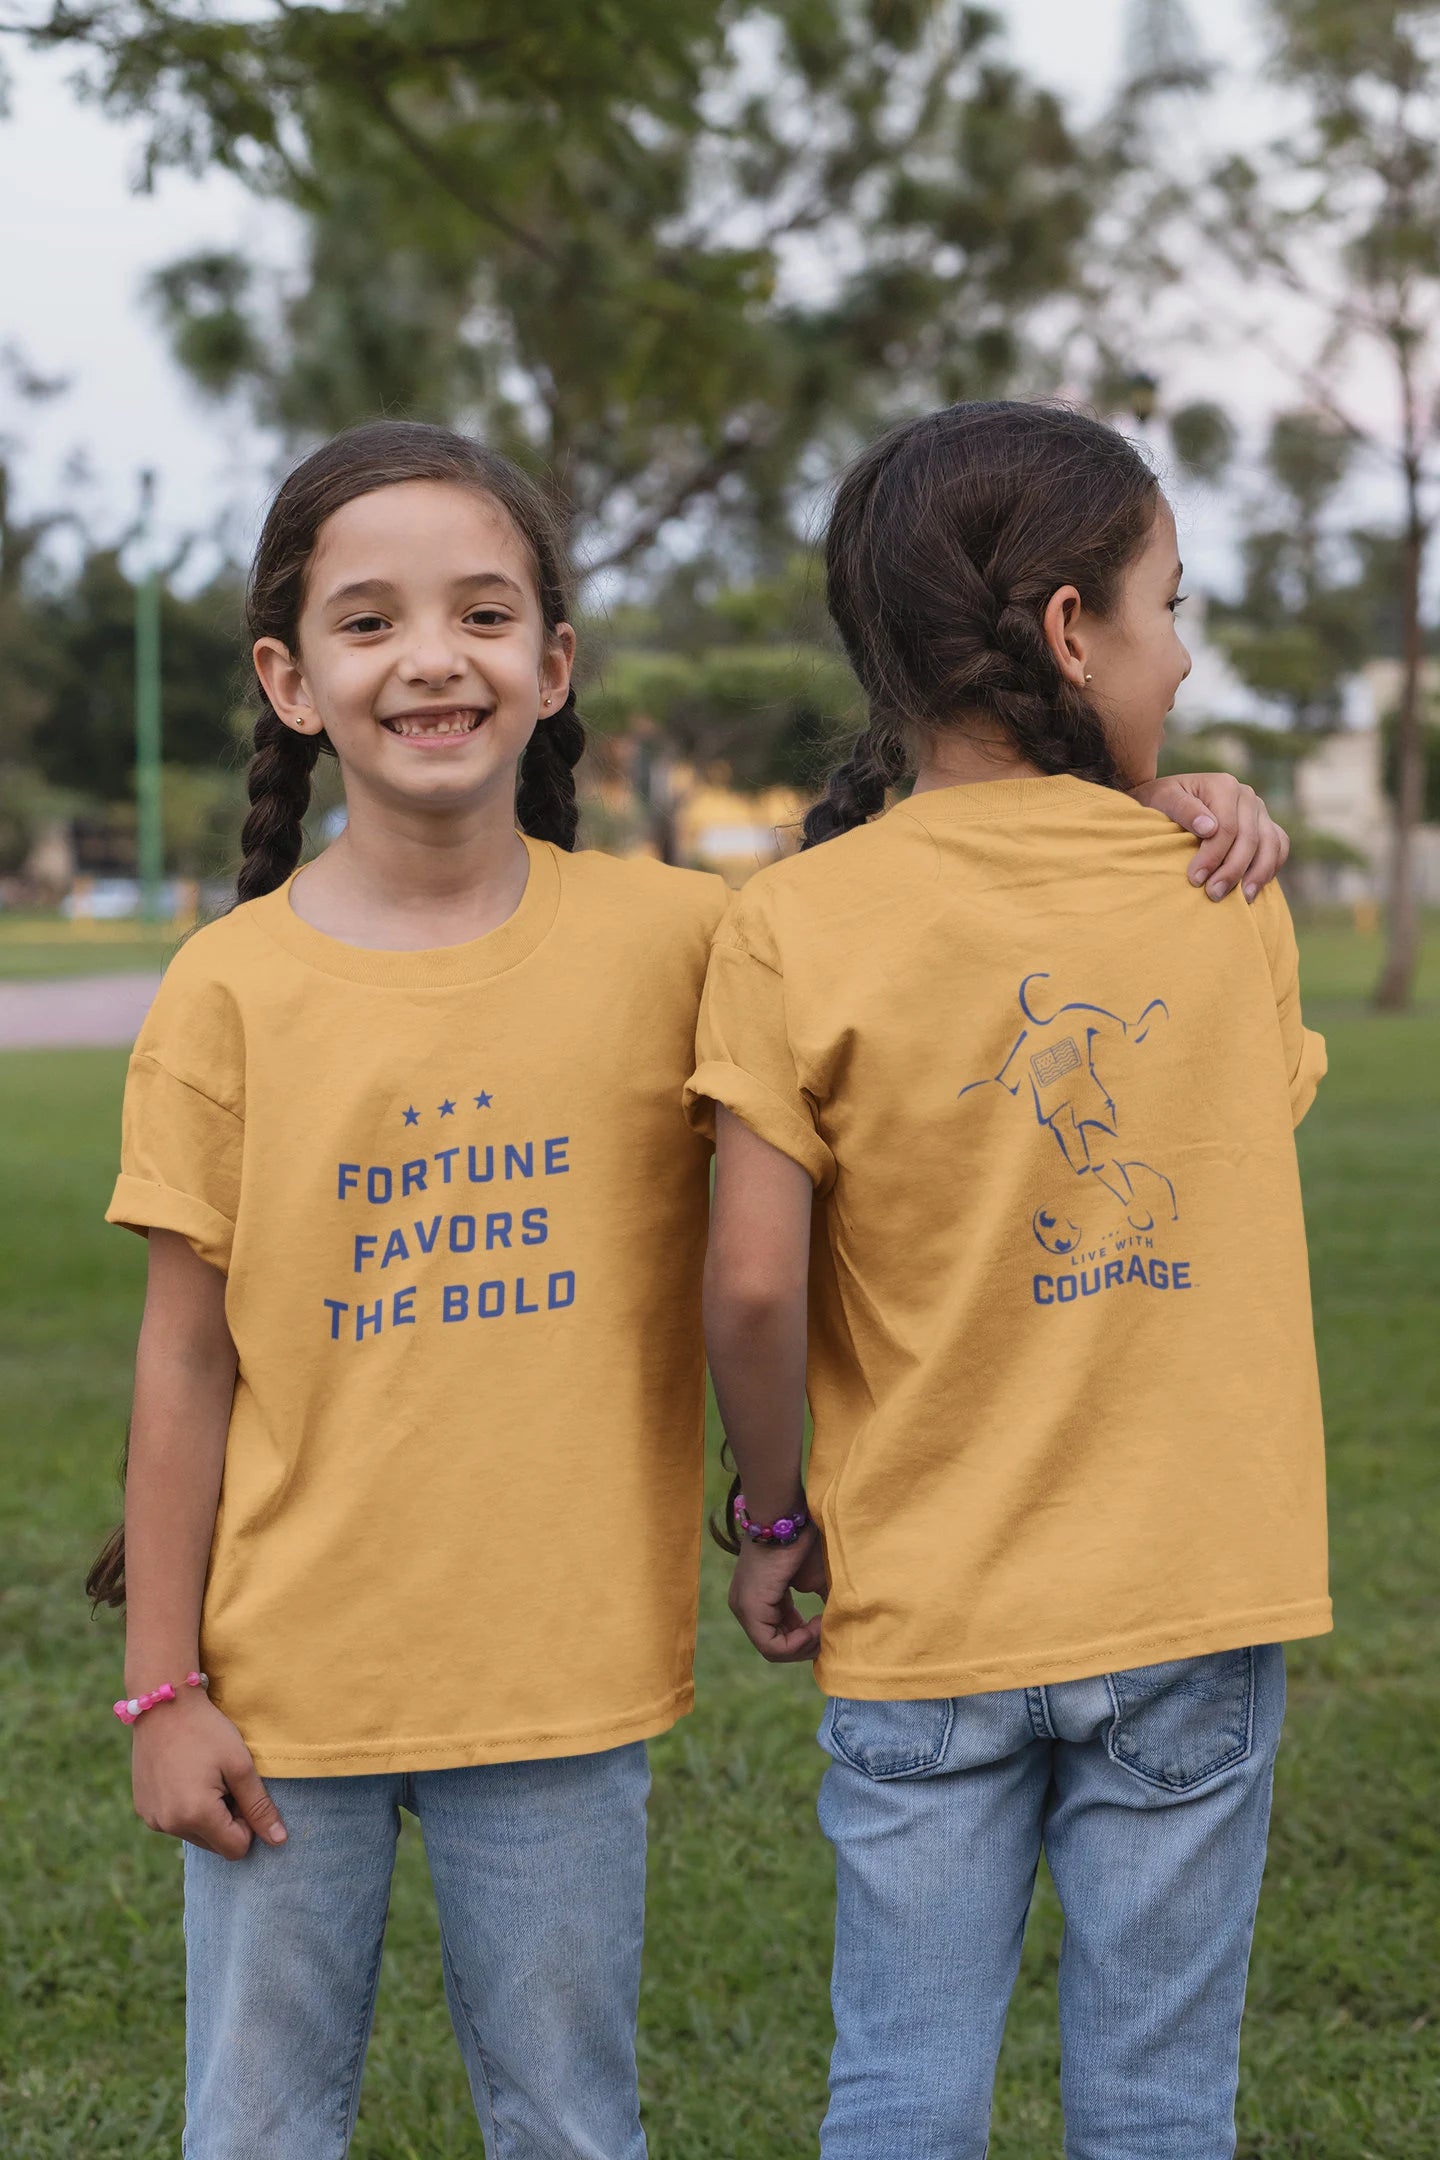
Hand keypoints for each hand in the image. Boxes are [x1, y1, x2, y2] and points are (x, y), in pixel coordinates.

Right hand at [131, 1689, 286, 1859]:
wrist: (163, 1704)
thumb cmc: (207, 1730)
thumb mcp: (240, 1765)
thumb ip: (259, 1807)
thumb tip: (279, 1841)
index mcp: (195, 1816)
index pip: (236, 1848)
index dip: (248, 1823)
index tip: (241, 1790)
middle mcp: (169, 1825)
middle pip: (215, 1844)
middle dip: (226, 1819)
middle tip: (223, 1780)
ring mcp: (152, 1819)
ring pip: (195, 1834)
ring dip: (206, 1814)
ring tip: (203, 1775)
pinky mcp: (143, 1809)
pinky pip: (174, 1822)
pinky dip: (186, 1808)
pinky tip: (185, 1776)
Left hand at [728, 1523, 828, 1663]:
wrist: (788, 1518)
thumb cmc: (802, 1541)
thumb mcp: (814, 1580)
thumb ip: (821, 1604)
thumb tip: (837, 1628)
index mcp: (758, 1599)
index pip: (780, 1635)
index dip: (805, 1638)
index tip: (826, 1624)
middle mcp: (745, 1607)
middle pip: (776, 1646)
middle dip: (806, 1645)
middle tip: (828, 1633)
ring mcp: (743, 1608)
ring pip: (773, 1650)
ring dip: (804, 1644)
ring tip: (823, 1625)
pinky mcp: (750, 1608)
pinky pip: (771, 1645)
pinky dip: (798, 1642)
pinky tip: (816, 1624)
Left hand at [1129, 772, 1290, 901]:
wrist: (1167, 801)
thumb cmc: (1160, 802)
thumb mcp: (1162, 800)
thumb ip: (1183, 809)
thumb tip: (1208, 828)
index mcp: (1224, 786)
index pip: (1226, 827)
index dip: (1213, 856)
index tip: (1195, 879)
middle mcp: (1246, 795)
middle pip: (1249, 838)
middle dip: (1232, 870)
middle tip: (1214, 894)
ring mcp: (1259, 810)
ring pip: (1270, 843)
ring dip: (1258, 874)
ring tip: (1243, 899)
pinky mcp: (1265, 824)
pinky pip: (1279, 845)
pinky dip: (1272, 866)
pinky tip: (1255, 887)